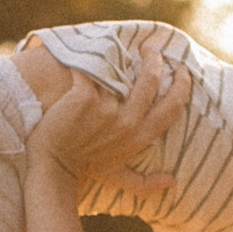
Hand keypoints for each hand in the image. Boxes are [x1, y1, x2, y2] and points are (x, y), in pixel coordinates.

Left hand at [25, 43, 189, 199]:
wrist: (50, 166)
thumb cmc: (83, 168)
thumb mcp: (117, 176)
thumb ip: (146, 184)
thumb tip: (172, 182)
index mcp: (141, 137)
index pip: (172, 106)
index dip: (182, 84)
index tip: (182, 69)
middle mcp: (128, 122)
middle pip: (151, 80)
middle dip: (155, 60)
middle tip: (150, 50)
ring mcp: (106, 108)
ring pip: (123, 69)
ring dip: (124, 54)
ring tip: (121, 48)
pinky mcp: (84, 97)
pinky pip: (94, 66)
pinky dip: (92, 55)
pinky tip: (92, 49)